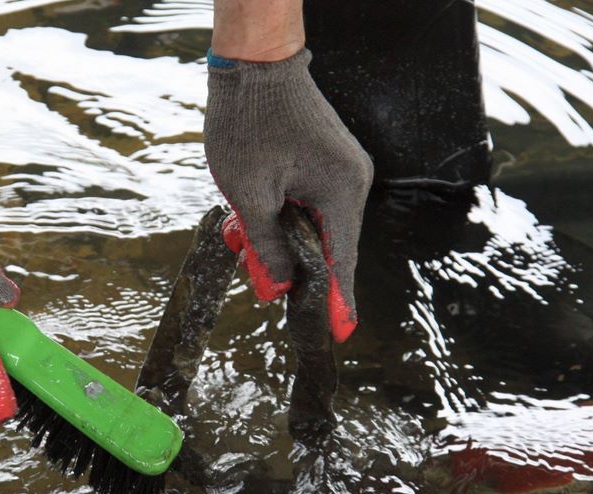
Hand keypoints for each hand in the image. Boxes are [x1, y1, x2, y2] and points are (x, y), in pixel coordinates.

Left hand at [203, 48, 372, 342]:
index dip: (336, 299)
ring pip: (312, 224)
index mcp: (340, 191)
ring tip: (242, 238)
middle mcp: (350, 181)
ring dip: (278, 238)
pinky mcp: (324, 159)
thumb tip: (280, 285)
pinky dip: (279, 215)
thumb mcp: (249, 195)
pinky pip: (307, 202)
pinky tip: (250, 216)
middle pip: (326, 245)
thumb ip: (267, 246)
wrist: (253, 62)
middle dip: (291, 266)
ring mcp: (339, 168)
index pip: (342, 260)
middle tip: (259, 281)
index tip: (338, 332)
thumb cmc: (249, 123)